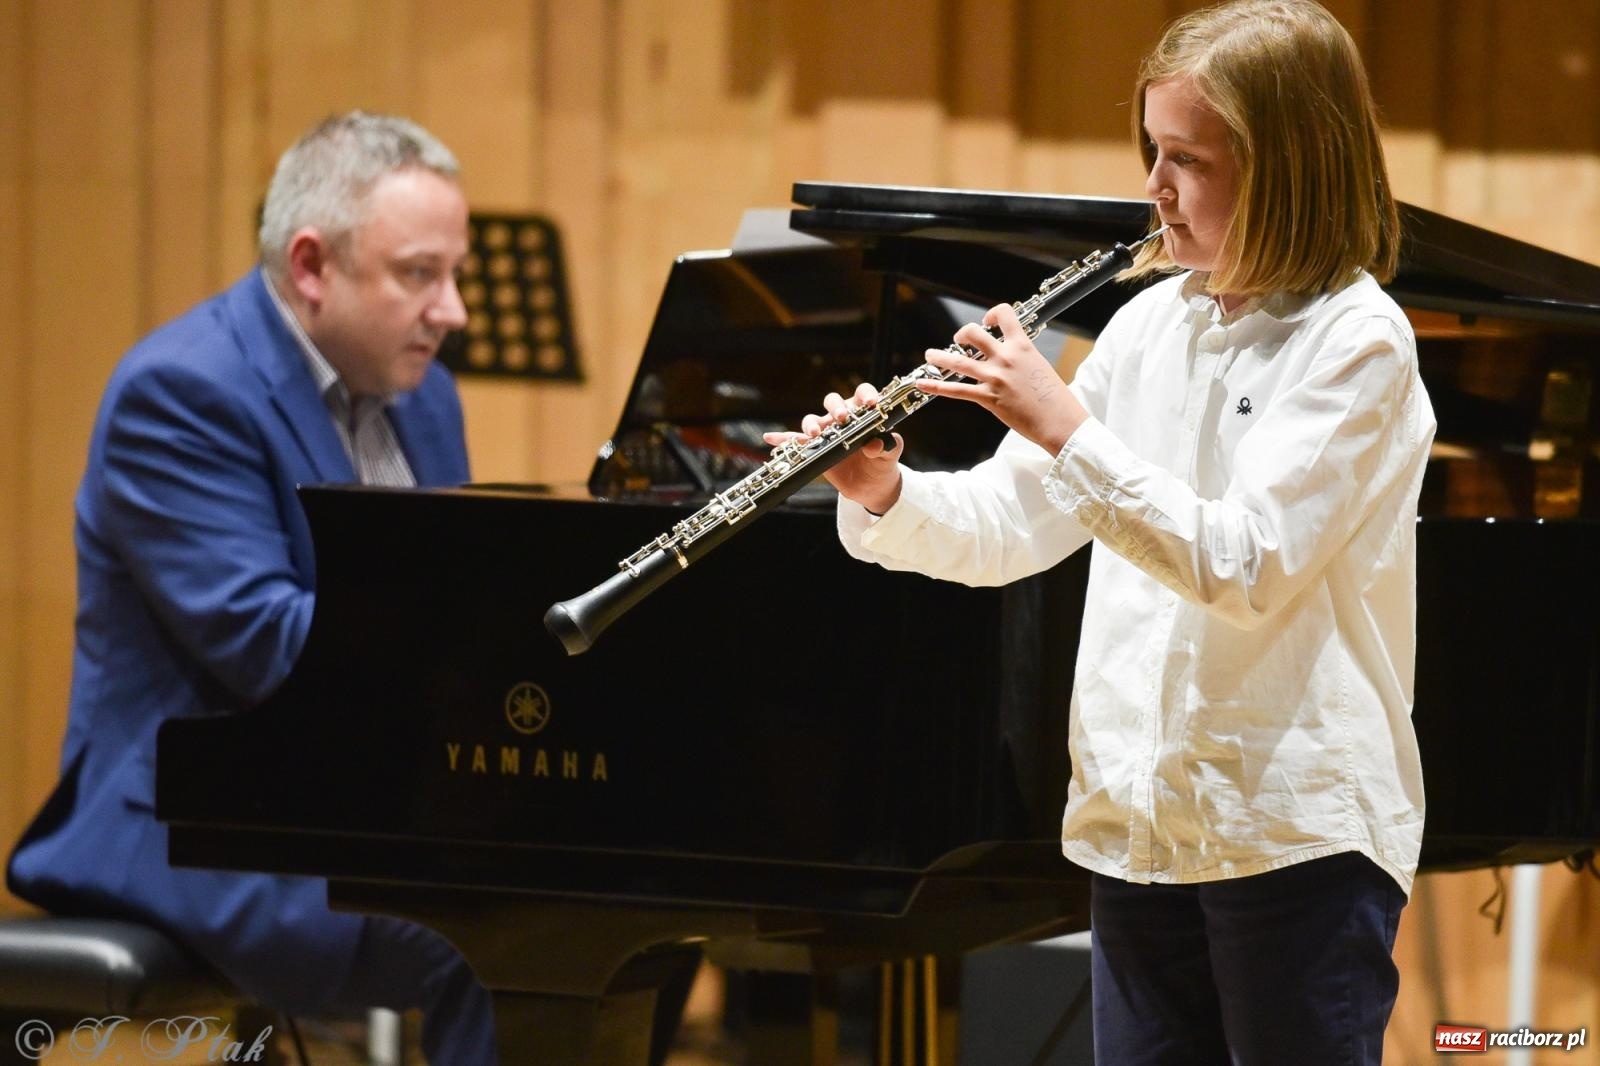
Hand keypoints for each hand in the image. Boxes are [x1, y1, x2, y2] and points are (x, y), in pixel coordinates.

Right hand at [763, 382, 903, 512]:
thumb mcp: (890, 457)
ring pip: (813, 420)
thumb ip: (888, 448)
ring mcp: (827, 432)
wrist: (871, 486)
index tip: (870, 404)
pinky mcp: (815, 449)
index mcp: (863, 413)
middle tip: (841, 418)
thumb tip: (876, 444)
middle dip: (835, 407)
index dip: (865, 395)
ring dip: (811, 424)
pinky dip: (783, 439)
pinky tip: (770, 438)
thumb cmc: (882, 464)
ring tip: (814, 434)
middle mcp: (842, 418)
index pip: (862, 394)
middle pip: (833, 402)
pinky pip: (795, 442)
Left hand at [917, 303, 1087, 453]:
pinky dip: (936, 387)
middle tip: (959, 340)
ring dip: (940, 356)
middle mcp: (1006, 357)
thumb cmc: (1056, 399)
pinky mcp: (988, 398)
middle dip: (962, 334)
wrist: (1059, 421)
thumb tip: (1014, 361)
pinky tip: (922, 384)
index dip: (992, 314)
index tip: (988, 322)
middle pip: (974, 333)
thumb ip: (1024, 360)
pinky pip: (956, 390)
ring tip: (930, 355)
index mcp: (1023, 346)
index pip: (1005, 315)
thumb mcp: (1041, 368)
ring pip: (958, 360)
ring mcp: (995, 377)